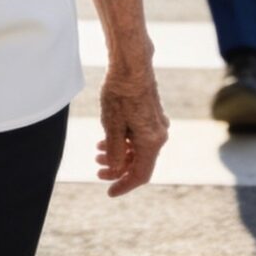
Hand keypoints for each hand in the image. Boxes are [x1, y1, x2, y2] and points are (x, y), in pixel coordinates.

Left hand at [96, 61, 168, 196]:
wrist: (131, 64)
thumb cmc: (120, 92)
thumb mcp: (112, 124)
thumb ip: (115, 150)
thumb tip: (116, 170)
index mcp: (152, 142)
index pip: (140, 175)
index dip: (124, 185)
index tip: (109, 191)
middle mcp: (159, 135)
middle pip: (139, 162)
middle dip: (117, 168)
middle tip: (97, 168)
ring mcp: (157, 125)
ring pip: (138, 149)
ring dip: (118, 153)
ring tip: (97, 152)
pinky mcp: (152, 115)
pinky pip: (139, 136)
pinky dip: (124, 141)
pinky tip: (106, 138)